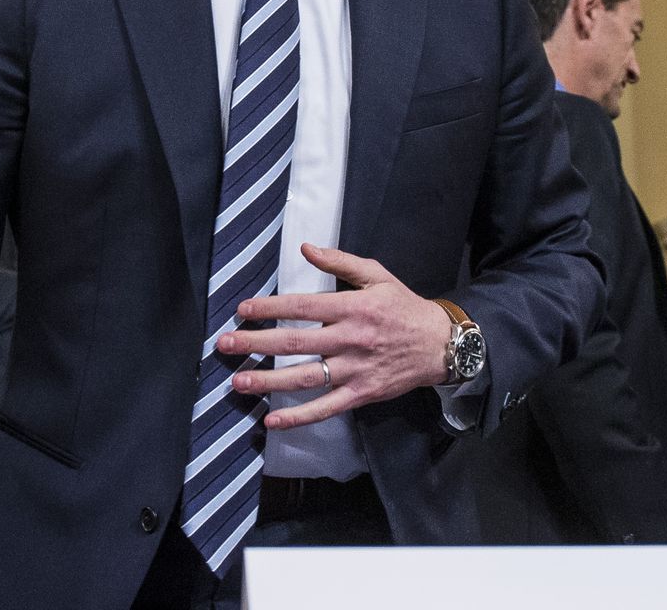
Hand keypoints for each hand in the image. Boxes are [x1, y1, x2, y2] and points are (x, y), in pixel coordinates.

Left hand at [219, 244, 454, 429]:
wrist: (440, 344)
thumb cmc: (403, 307)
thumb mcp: (377, 275)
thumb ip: (340, 262)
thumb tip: (306, 248)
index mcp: (352, 307)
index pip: (302, 307)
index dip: (270, 308)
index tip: (243, 310)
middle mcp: (350, 339)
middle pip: (296, 343)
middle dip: (256, 344)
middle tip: (225, 344)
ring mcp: (355, 370)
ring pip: (305, 377)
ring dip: (268, 381)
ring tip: (238, 381)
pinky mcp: (361, 394)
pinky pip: (326, 408)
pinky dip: (298, 416)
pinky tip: (272, 419)